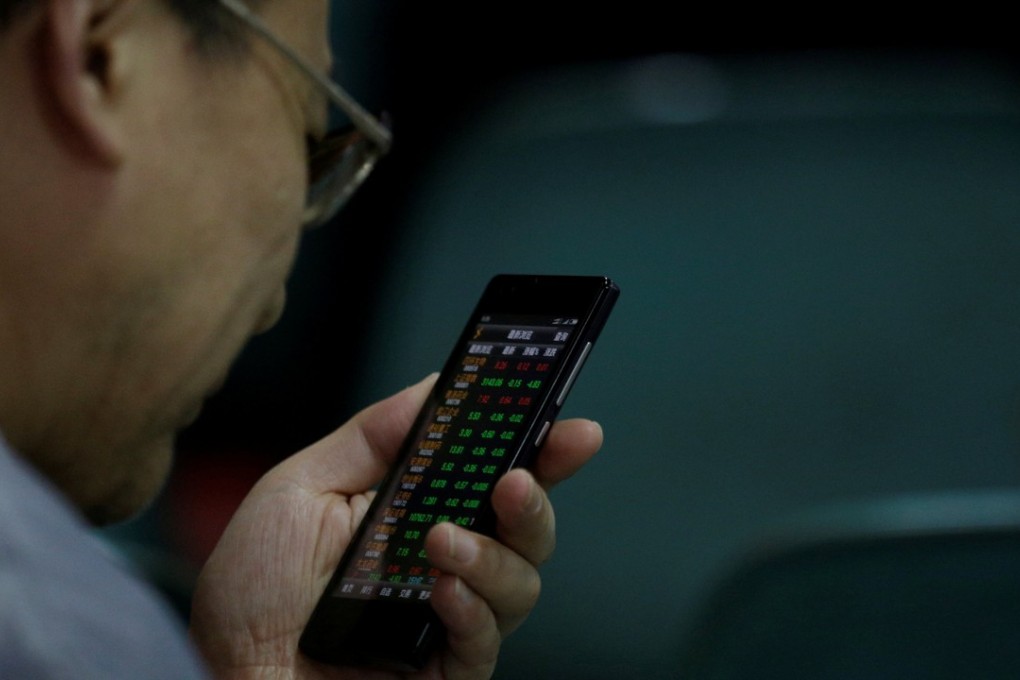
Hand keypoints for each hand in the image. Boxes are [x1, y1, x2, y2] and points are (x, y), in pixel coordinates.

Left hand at [188, 374, 602, 679]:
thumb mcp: (299, 490)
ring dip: (493, 555)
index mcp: (416, 509)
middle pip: (525, 525)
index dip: (541, 447)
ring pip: (521, 582)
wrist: (229, 673)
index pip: (492, 471)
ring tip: (441, 542)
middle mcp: (442, 558)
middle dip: (536, 497)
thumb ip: (371, 437)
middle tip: (516, 480)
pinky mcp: (445, 667)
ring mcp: (448, 614)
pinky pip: (486, 640)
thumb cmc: (252, 591)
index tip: (570, 427)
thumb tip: (435, 385)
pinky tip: (442, 591)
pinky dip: (472, 609)